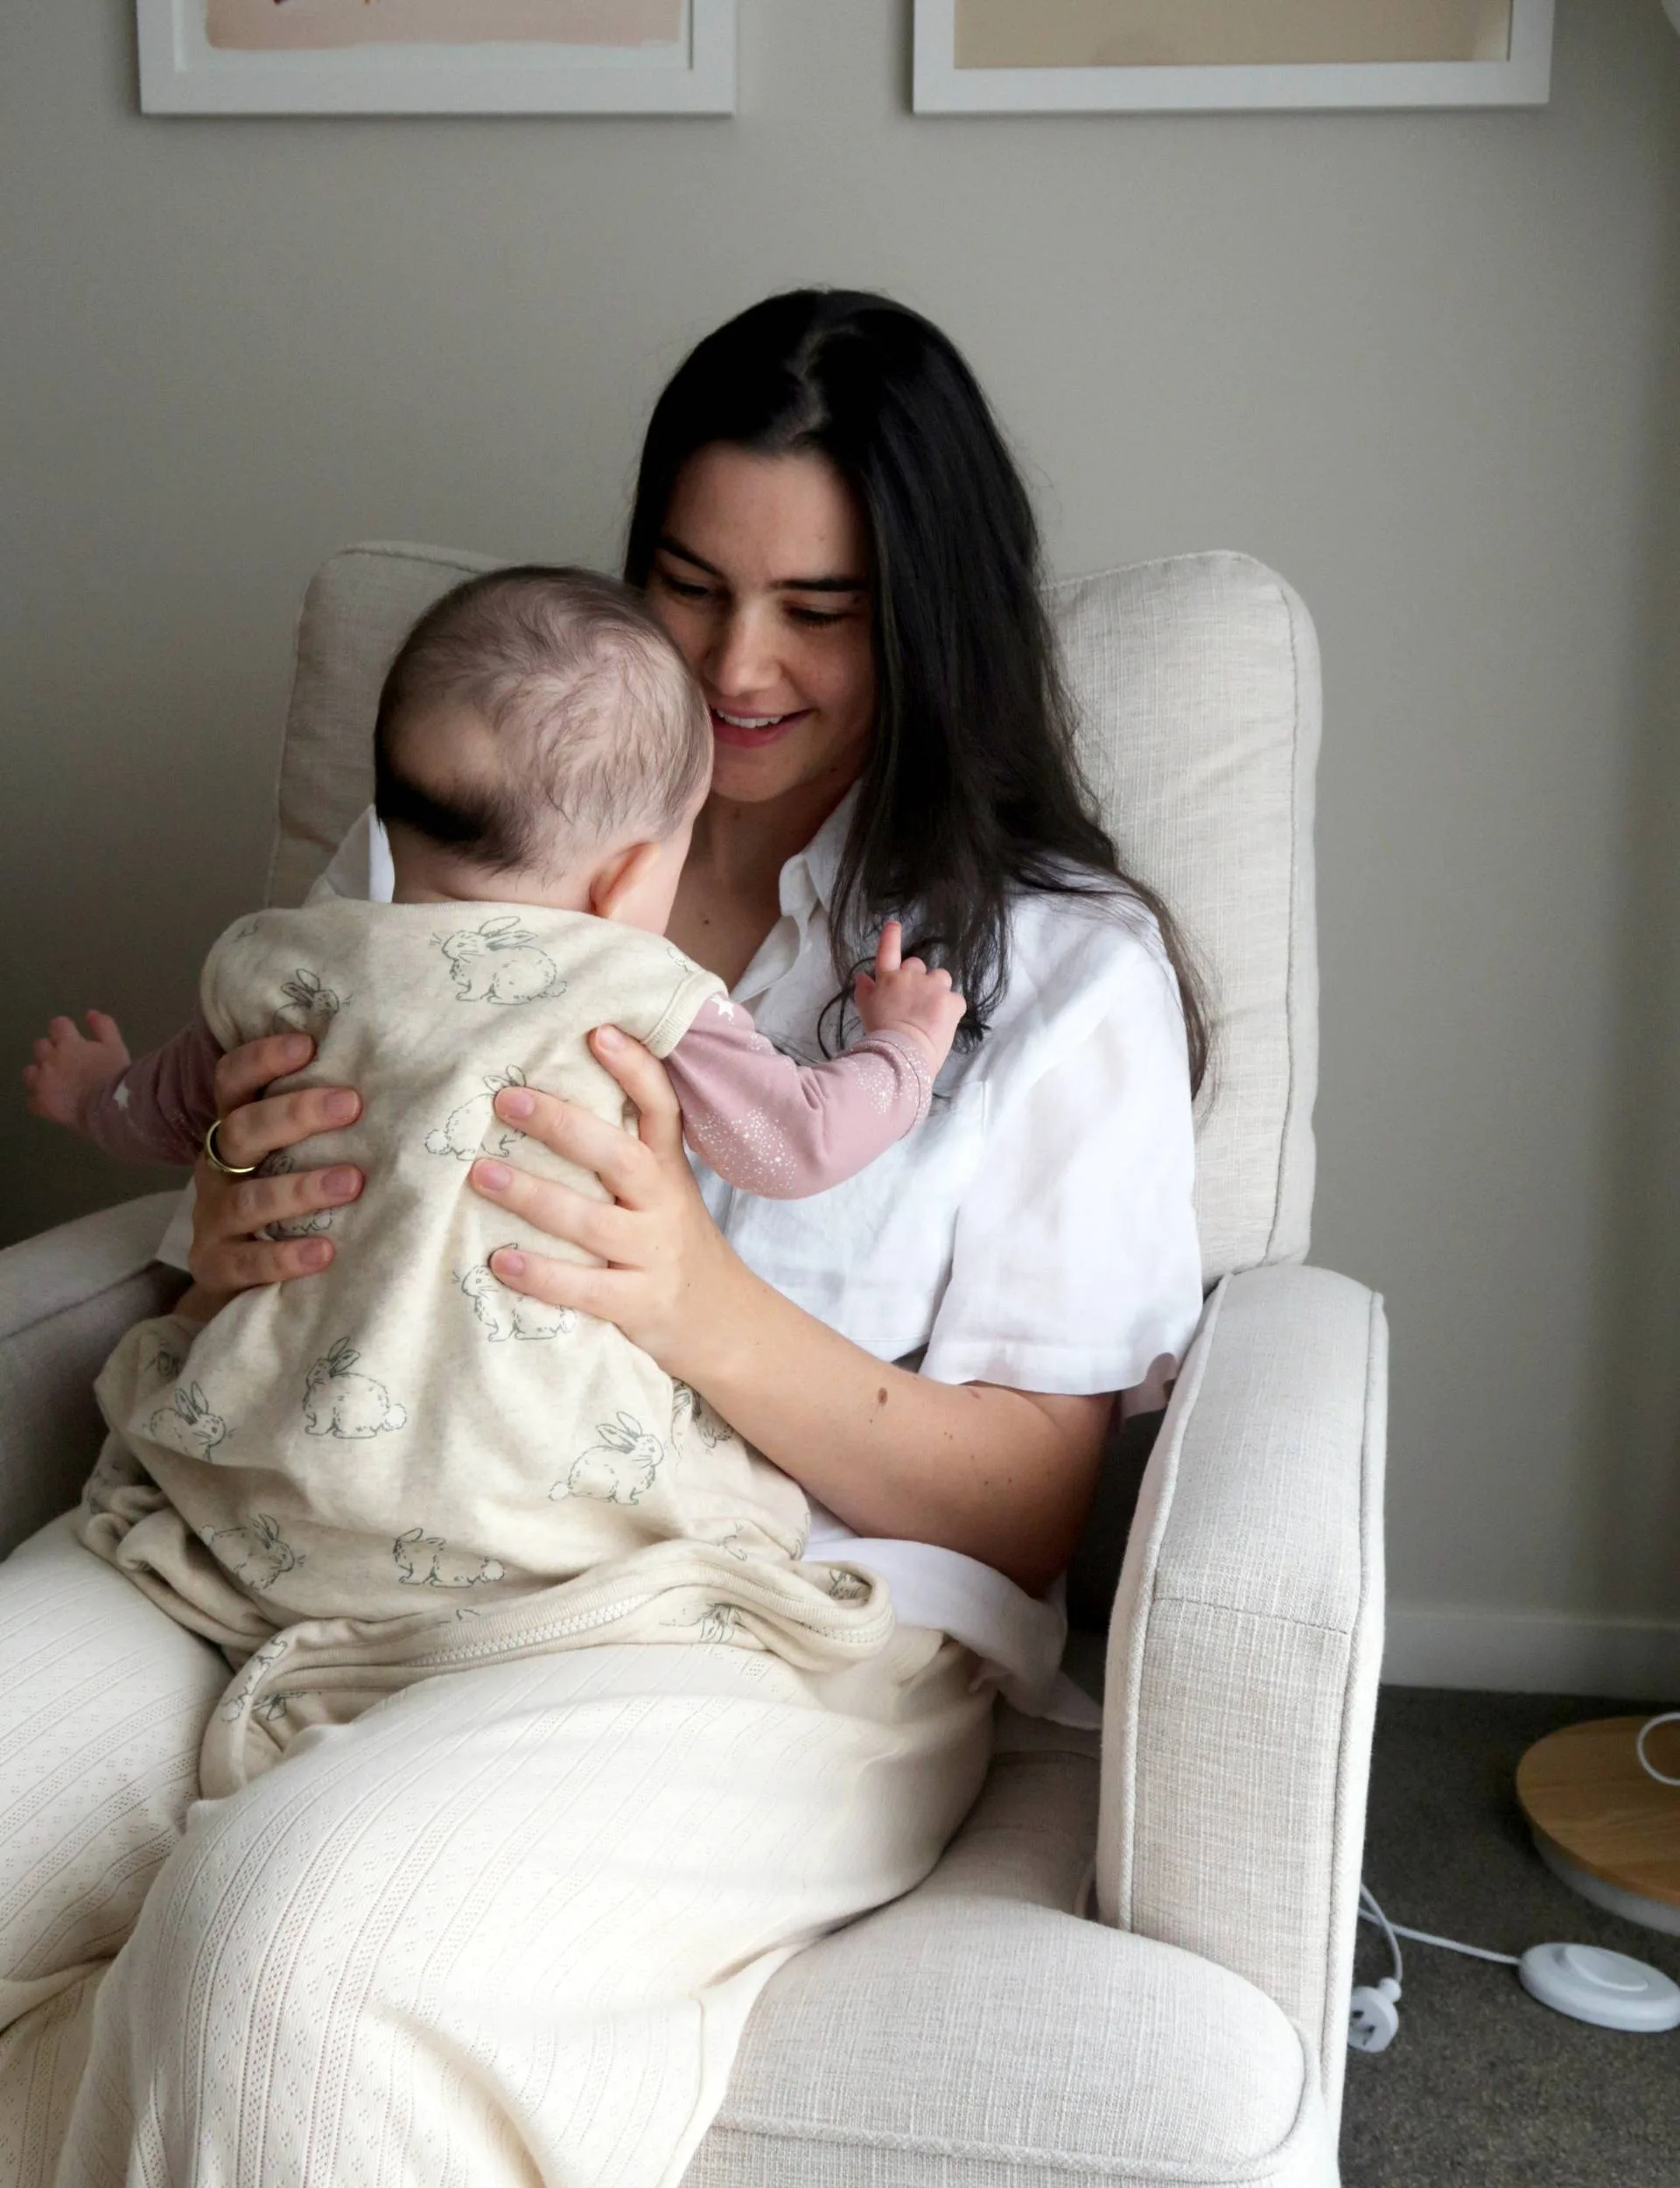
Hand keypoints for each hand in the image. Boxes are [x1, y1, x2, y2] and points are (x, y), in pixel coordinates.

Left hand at [23, 1011, 129, 1132]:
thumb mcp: (116, 1046)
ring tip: (57, 1083)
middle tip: (68, 1062)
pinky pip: (32, 1100)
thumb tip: (90, 1014)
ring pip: (30, 1071)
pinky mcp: (40, 1104)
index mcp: (68, 1043)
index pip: (58, 1024)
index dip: (66, 1030)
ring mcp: (42, 1082)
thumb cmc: (116, 1076)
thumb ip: (104, 1027)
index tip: (74, 1037)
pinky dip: (42, 1099)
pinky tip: (55, 1102)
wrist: (112, 1109)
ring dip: (41, 1073)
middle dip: (52, 1051)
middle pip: (40, 1046)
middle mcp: (50, 1059)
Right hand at [187, 1031, 363, 1309]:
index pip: (233, 1081)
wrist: (238, 1283)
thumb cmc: (287, 1205)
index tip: (308, 1044)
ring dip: (300, 1188)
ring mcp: (213, 1219)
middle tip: (352, 1104)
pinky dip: (284, 1256)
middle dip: (296, 1114)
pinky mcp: (215, 1268)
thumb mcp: (295, 1157)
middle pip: (243, 1130)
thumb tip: (404, 1079)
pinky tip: (324, 1252)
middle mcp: (219, 1168)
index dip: (261, 1058)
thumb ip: (329, 1125)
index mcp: (237, 1131)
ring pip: (248, 1199)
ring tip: (353, 1182)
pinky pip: (245, 1261)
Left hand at [467, 1025, 748, 1380]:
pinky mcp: (639, 1304)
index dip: (635, 1070)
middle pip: (619, 1157)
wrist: (724, 1322)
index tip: (599, 1032)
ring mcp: (653, 1255)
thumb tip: (545, 1099)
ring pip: (592, 1223)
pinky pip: (586, 1289)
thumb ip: (620, 1152)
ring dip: (534, 1196)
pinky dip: (542, 1275)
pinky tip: (501, 1261)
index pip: (661, 1109)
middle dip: (562, 1125)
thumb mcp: (664, 1190)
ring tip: (481, 1174)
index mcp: (668, 1170)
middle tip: (506, 1100)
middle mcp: (663, 1205)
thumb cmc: (671, 1243)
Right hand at [852, 920, 965, 1074]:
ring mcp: (932, 986)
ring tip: (932, 1012)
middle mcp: (910, 976)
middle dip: (918, 979)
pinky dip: (951, 1010)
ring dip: (938, 989)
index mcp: (887, 980)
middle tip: (915, 1002)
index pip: (887, 952)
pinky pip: (956, 1000)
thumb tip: (862, 977)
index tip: (894, 925)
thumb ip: (865, 992)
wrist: (902, 1053)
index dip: (890, 937)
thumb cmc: (879, 1037)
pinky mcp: (951, 1000)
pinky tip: (943, 1024)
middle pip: (917, 966)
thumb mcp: (866, 1012)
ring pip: (940, 978)